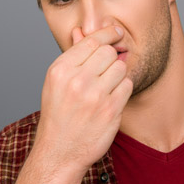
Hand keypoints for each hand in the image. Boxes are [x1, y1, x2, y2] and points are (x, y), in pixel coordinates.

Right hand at [33, 25, 132, 174]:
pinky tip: (111, 99)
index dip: (108, 33)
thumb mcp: (56, 82)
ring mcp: (94, 96)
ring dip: (118, 75)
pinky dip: (122, 90)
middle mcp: (76, 80)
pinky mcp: (110, 110)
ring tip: (106, 86)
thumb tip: (84, 31)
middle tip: (106, 69)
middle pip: (109, 52)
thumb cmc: (58, 114)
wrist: (59, 152)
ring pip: (121, 67)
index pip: (92, 40)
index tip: (118, 32)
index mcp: (60, 70)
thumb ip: (74, 56)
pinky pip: (127, 86)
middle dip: (112, 58)